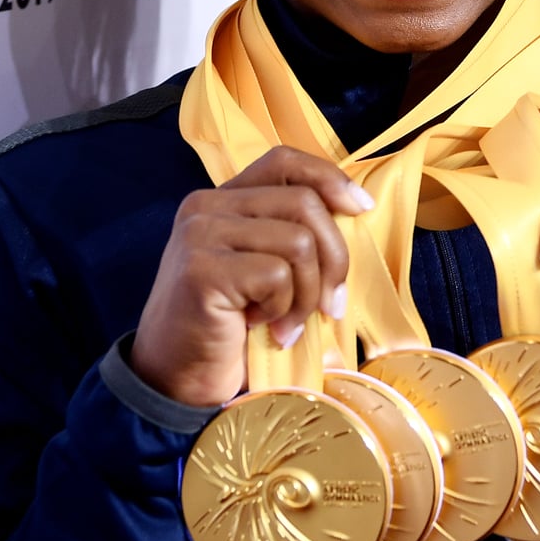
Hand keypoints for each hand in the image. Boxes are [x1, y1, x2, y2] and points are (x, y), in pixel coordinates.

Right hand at [130, 146, 371, 407]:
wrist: (178, 378)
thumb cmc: (231, 326)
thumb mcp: (264, 268)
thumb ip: (292, 232)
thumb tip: (356, 208)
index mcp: (222, 199)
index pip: (285, 161)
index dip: (331, 179)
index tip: (361, 209)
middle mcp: (205, 206)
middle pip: (304, 203)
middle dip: (334, 259)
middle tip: (329, 306)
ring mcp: (199, 234)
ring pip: (298, 241)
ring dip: (307, 294)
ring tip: (287, 323)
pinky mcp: (201, 269)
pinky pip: (276, 276)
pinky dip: (284, 310)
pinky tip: (262, 328)